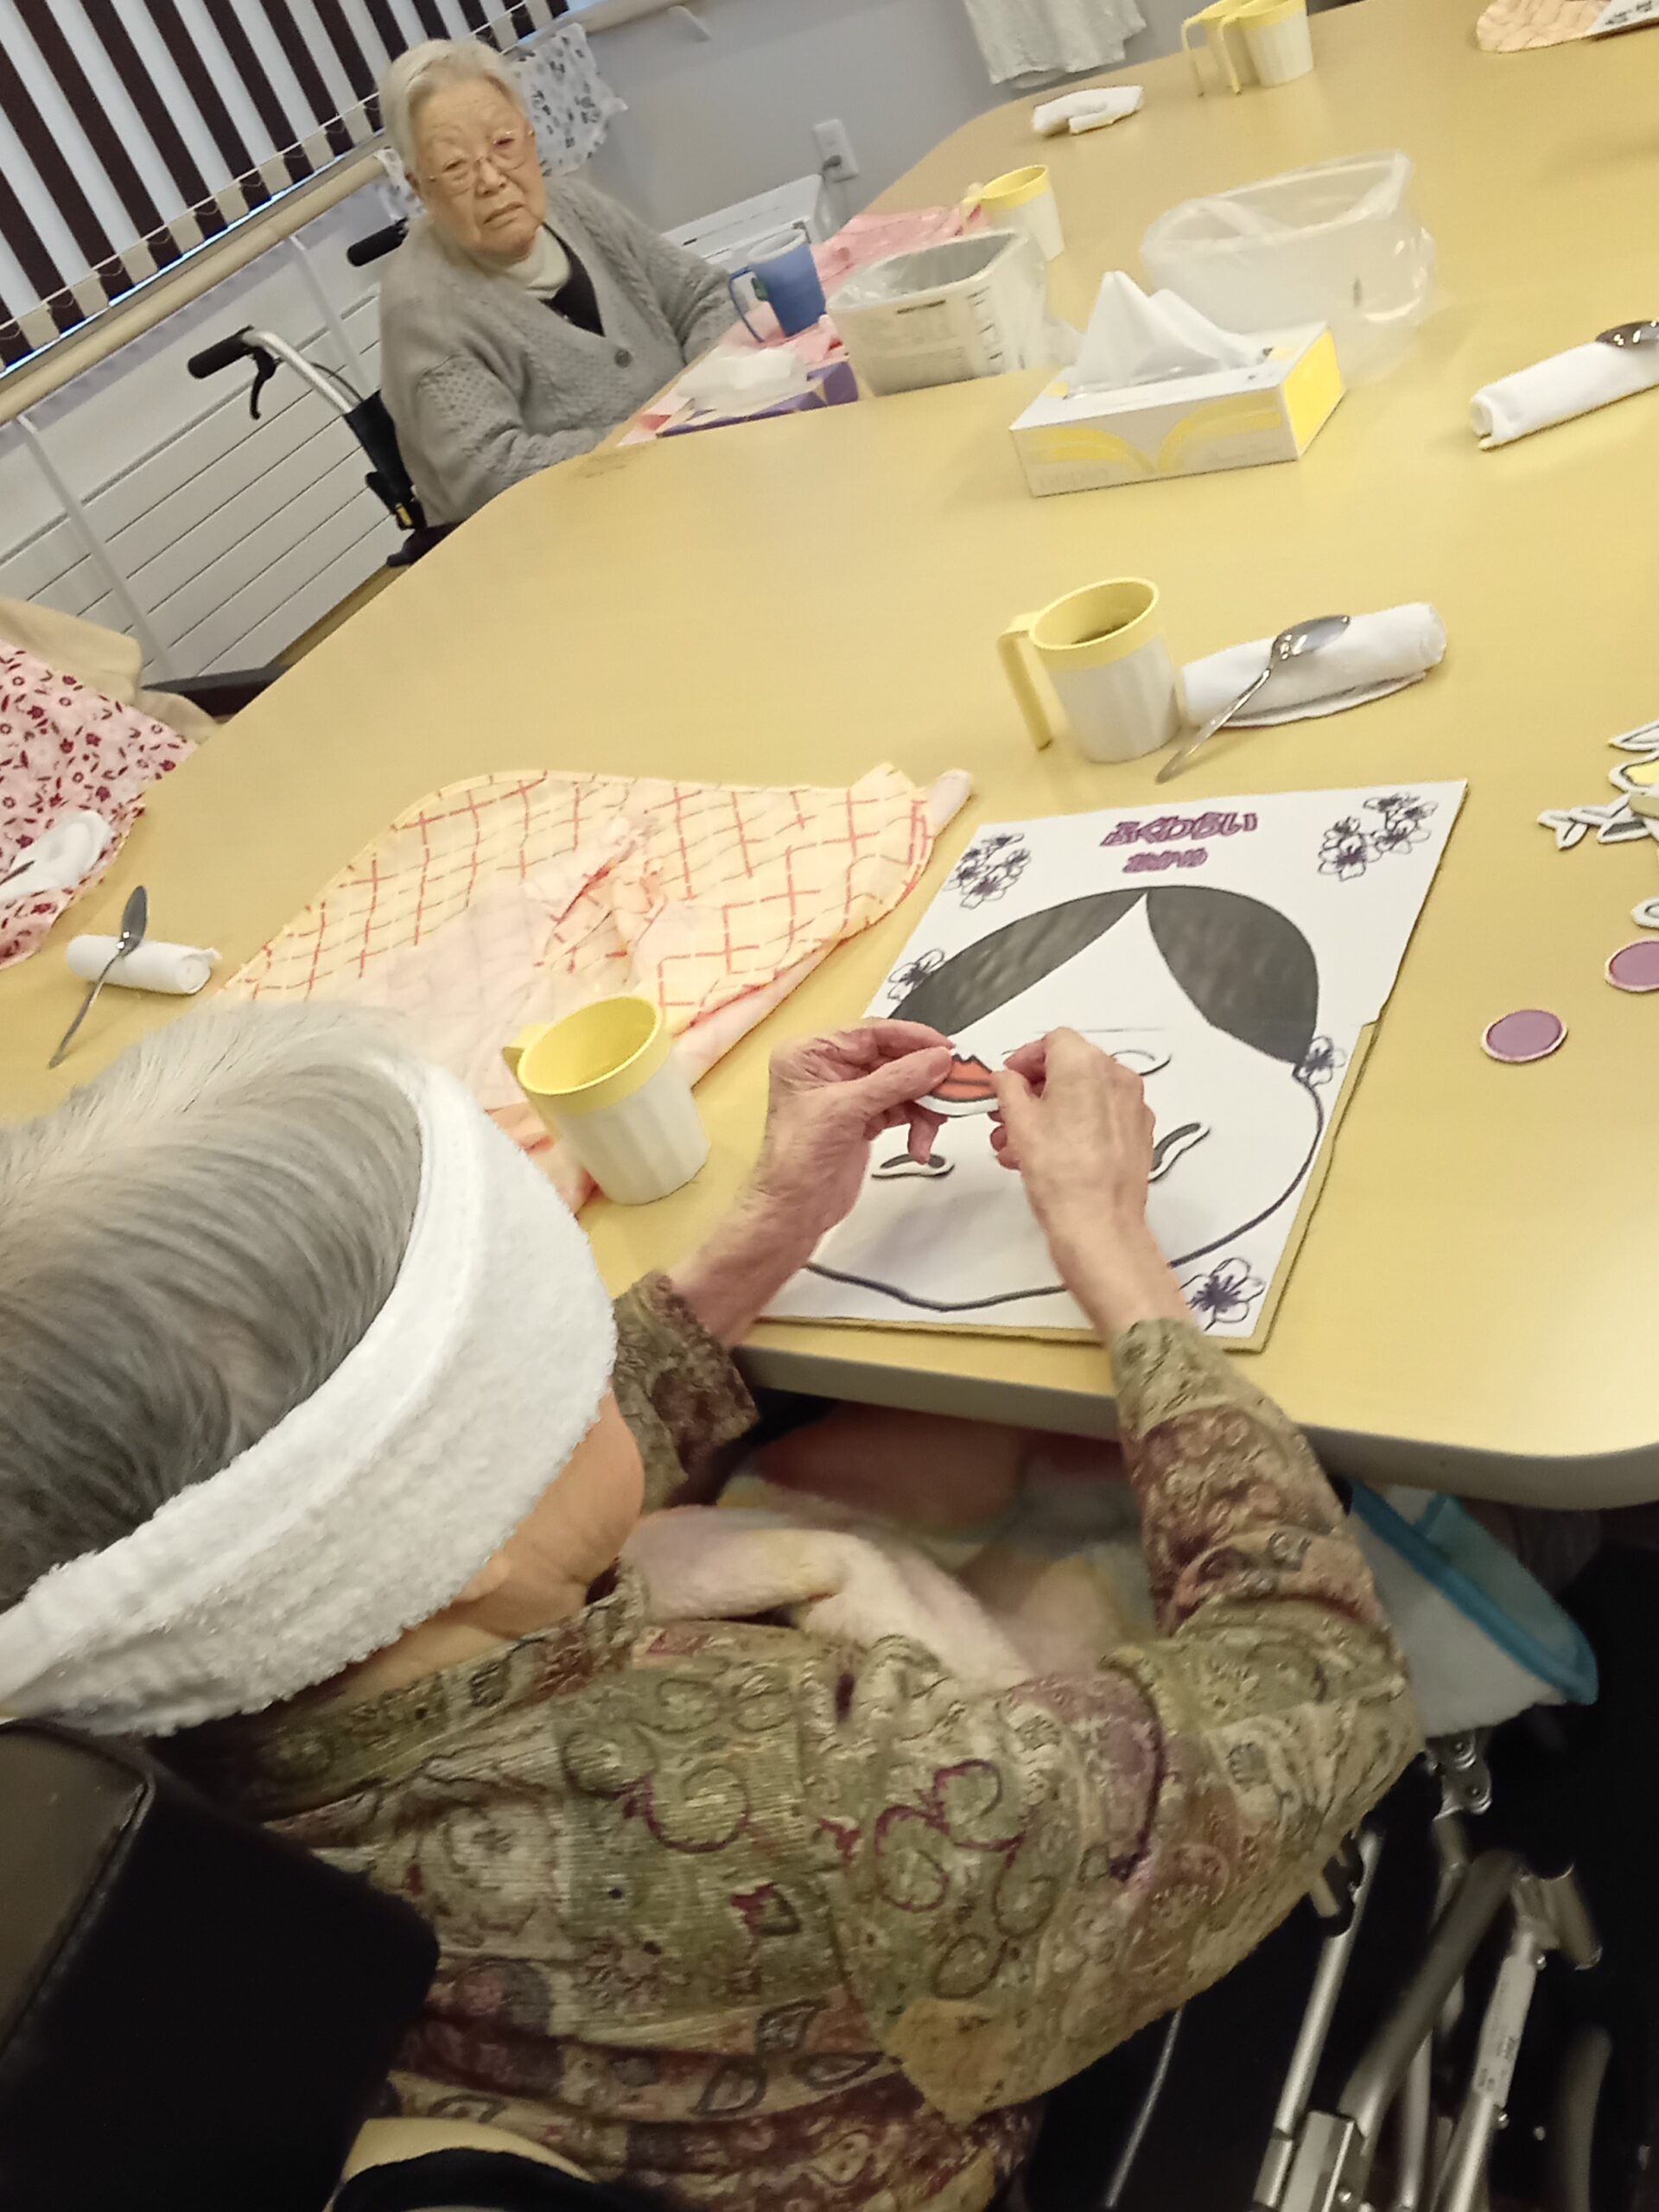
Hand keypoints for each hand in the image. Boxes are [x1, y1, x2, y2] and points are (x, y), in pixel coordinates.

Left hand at [749, 1022, 953, 1243]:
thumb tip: (938, 1059)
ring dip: (923, 1107)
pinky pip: (901, 1109)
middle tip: (952, 1088)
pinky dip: (916, 1124)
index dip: (912, 1039)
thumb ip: (896, 1080)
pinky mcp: (863, 1119)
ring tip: (932, 1127)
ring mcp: (848, 1095)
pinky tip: (919, 1144)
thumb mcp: (846, 1110)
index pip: (871, 1032)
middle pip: (892, 1058)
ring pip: (902, 1085)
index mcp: (811, 1053)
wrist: (794, 1212)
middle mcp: (829, 1068)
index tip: (946, 1049)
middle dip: (922, 1078)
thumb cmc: (798, 1160)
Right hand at [992, 1030, 1189, 1335]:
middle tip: (1009, 1113)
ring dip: (1051, 1111)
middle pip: (1070, 1067)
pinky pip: (1102, 1117)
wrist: (1099, 1226)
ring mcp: (1133, 1107)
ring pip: (1085, 1095)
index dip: (1025, 1059)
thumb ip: (1008, 1087)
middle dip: (1035, 1090)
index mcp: (1086, 1065)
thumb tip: (1007, 1079)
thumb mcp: (1018, 1122)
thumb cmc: (1062, 1177)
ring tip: (1020, 1143)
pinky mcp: (1139, 1134)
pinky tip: (1050, 1155)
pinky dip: (1076, 1126)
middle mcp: (1117, 1078)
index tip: (1008, 1080)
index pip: (1053, 1041)